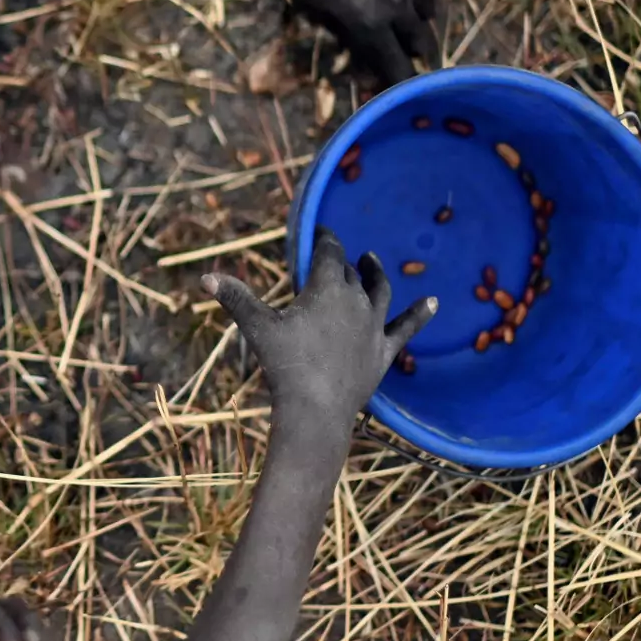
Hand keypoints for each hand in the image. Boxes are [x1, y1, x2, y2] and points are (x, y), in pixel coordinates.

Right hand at [202, 228, 435, 423]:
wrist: (317, 409)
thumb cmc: (285, 365)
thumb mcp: (258, 328)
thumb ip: (236, 299)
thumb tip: (205, 277)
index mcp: (328, 289)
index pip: (330, 253)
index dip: (325, 240)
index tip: (320, 232)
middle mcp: (356, 301)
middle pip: (351, 273)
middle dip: (342, 262)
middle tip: (331, 258)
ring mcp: (374, 326)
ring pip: (380, 291)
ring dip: (376, 274)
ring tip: (373, 261)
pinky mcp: (385, 351)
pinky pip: (407, 327)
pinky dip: (421, 313)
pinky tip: (435, 302)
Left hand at [245, 0, 437, 85]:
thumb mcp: (310, 9)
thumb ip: (342, 31)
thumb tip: (358, 52)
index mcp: (370, 21)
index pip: (399, 67)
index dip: (399, 82)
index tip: (399, 90)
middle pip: (422, 39)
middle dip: (417, 55)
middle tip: (412, 62)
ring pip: (428, 6)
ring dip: (419, 21)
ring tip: (410, 27)